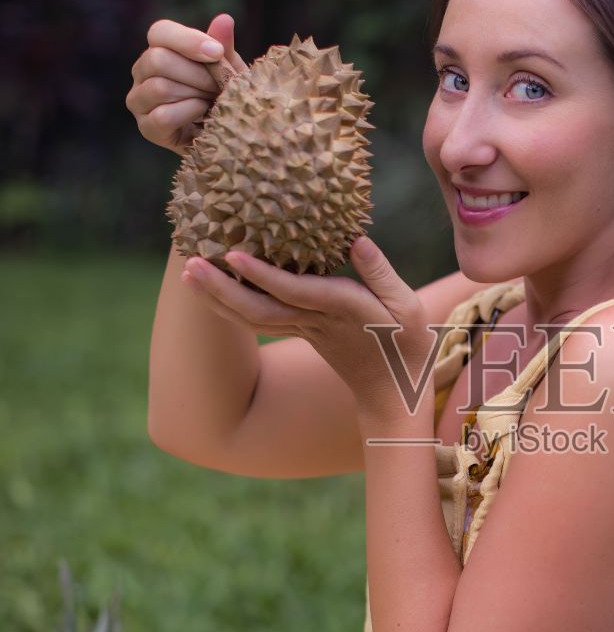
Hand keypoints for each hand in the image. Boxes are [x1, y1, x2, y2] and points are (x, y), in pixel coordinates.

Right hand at [127, 14, 248, 156]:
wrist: (227, 135)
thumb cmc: (225, 96)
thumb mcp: (229, 70)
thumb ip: (223, 47)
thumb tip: (224, 19)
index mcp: (159, 49)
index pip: (159, 32)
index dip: (188, 40)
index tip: (217, 53)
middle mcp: (142, 72)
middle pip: (158, 59)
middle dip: (197, 74)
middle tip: (218, 87)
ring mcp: (139, 100)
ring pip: (159, 87)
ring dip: (195, 95)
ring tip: (212, 102)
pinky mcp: (146, 128)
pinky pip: (162, 115)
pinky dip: (188, 113)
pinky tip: (203, 115)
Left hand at [180, 234, 436, 435]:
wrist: (393, 393)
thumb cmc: (406, 346)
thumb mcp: (407, 307)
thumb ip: (381, 273)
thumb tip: (356, 239)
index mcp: (342, 312)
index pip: (295, 292)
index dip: (264, 275)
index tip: (234, 254)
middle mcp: (315, 323)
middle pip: (259, 308)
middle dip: (223, 288)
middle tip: (189, 264)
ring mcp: (303, 331)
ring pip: (251, 316)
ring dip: (217, 297)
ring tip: (188, 273)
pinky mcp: (299, 333)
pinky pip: (257, 320)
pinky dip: (229, 306)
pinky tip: (210, 290)